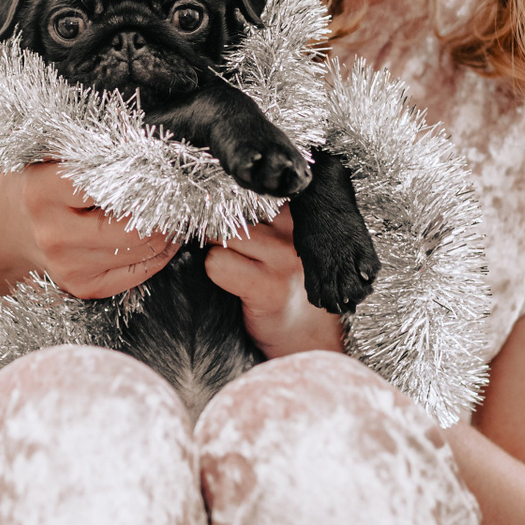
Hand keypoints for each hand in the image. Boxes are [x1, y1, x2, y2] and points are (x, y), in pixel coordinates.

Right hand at [0, 161, 180, 298]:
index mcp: (43, 192)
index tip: (161, 170)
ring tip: (171, 212)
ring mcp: (69, 267)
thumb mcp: (52, 158)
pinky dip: (159, 254)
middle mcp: (54, 234)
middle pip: (133, 226)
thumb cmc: (40, 186)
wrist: (8, 231)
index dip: (142, 177)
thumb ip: (92, 155)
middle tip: (178, 194)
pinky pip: (139, 273)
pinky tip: (162, 236)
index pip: (107, 184)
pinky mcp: (83, 288)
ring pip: (142, 250)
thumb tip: (150, 157)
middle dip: (164, 210)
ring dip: (166, 231)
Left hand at [204, 205, 345, 357]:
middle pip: (231, 209)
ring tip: (237, 269)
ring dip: (217, 251)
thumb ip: (262, 215)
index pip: (249, 188)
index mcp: (299, 212)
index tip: (227, 217)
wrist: (311, 336)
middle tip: (231, 251)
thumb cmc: (290, 283)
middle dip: (220, 229)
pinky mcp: (269, 285)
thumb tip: (213, 196)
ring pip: (221, 235)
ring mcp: (284, 256)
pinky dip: (213, 271)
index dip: (229, 202)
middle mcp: (296, 229)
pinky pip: (217, 262)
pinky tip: (236, 286)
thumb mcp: (282, 239)